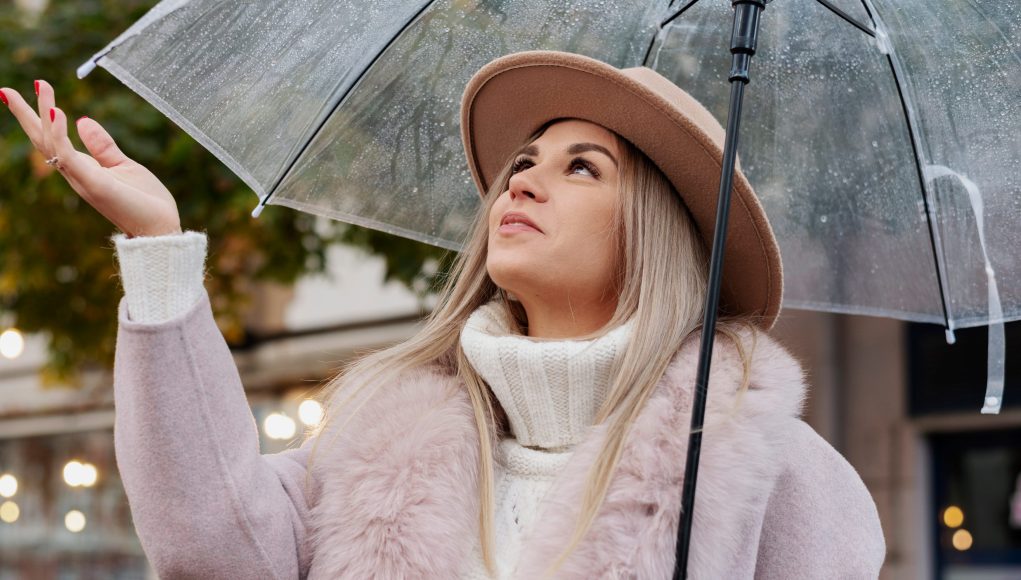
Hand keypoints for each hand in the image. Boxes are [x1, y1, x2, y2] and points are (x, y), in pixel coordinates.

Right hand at [1, 79, 181, 237]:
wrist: (160, 228)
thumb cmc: (145, 202)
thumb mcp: (123, 166)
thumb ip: (102, 146)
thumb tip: (82, 120)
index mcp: (82, 169)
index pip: (52, 140)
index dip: (39, 117)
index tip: (30, 90)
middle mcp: (76, 174)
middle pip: (43, 140)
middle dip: (24, 114)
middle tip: (5, 89)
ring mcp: (82, 179)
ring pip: (53, 143)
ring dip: (45, 113)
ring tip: (41, 85)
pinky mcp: (94, 184)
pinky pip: (69, 156)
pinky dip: (61, 134)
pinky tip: (59, 113)